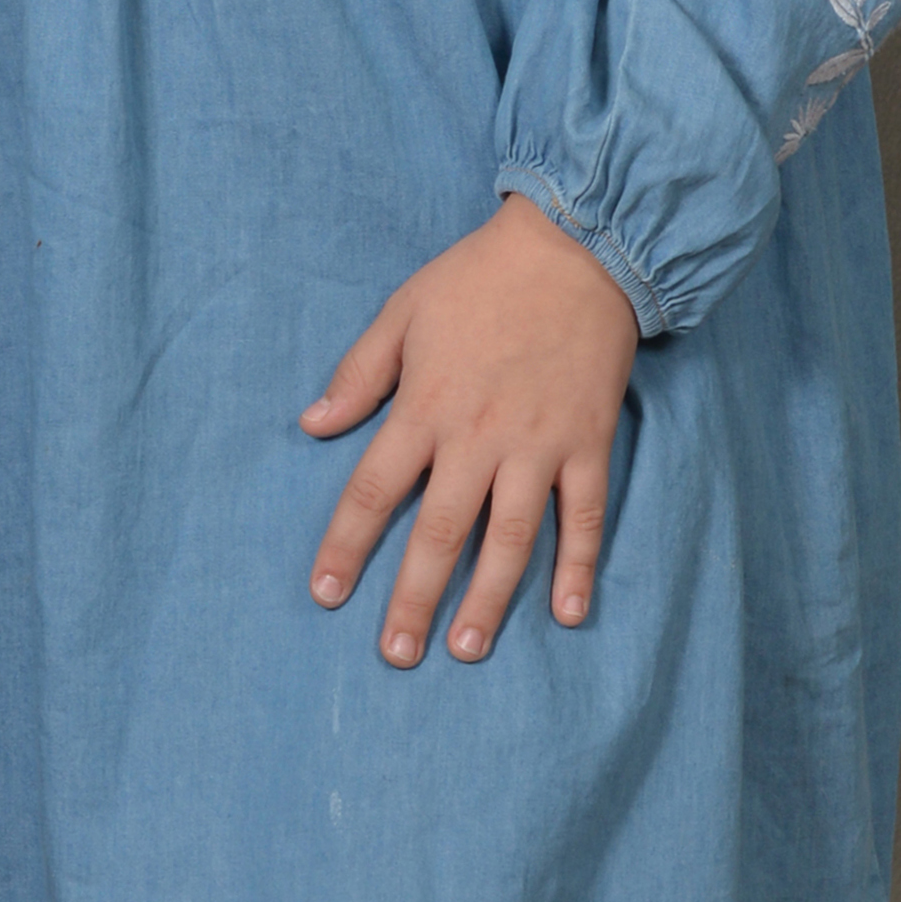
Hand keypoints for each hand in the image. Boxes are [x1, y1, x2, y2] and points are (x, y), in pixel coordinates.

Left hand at [300, 192, 640, 665]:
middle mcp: (478, 436)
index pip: (372, 489)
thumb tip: (313, 425)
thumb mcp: (404, 310)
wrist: (574, 247)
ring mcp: (538, 445)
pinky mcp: (588, 444)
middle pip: (438, 532)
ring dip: (488, 599)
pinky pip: (584, 517)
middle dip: (413, 598)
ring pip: (509, 538)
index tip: (327, 594)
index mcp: (425, 405)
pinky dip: (577, 566)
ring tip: (465, 648)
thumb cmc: (478, 276)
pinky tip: (567, 612)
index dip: (346, 545)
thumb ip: (359, 372)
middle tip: (396, 655)